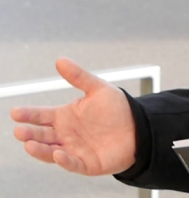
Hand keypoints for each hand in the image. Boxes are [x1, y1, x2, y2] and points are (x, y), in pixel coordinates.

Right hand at [11, 58, 136, 175]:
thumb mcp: (97, 88)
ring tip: (29, 144)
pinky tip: (57, 154)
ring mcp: (74, 150)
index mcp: (65, 117)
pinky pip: (72, 163)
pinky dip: (63, 160)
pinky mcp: (86, 163)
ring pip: (50, 152)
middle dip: (29, 133)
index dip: (28, 114)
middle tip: (19, 130)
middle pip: (42, 135)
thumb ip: (78, 76)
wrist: (138, 127)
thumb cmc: (116, 108)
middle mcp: (65, 134)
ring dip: (40, 150)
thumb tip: (60, 60)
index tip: (15, 112)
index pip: (41, 116)